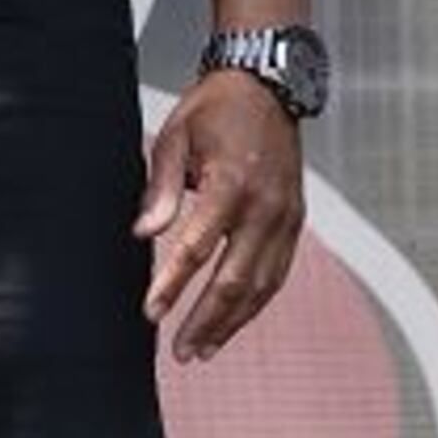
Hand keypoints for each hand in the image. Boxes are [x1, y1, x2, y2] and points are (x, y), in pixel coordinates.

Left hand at [135, 68, 305, 360]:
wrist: (266, 87)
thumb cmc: (215, 108)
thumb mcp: (175, 136)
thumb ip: (161, 189)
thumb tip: (142, 233)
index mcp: (232, 184)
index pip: (197, 247)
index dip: (172, 283)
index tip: (151, 311)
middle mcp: (265, 208)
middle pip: (235, 280)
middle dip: (206, 320)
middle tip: (181, 350)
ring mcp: (286, 218)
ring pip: (262, 286)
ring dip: (233, 322)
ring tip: (205, 348)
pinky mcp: (295, 222)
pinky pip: (276, 273)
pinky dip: (255, 302)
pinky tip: (235, 319)